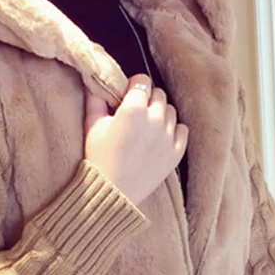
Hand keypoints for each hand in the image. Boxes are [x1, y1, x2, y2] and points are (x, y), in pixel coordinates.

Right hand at [84, 74, 188, 205]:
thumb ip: (95, 99)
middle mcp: (154, 119)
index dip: (133, 87)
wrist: (112, 193)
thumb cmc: (99, 159)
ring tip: (146, 128)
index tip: (127, 96)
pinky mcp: (175, 153)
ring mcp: (167, 137)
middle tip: (136, 114)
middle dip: (147, 100)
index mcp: (133, 109)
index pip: (142, 81)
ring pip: (171, 111)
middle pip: (159, 94)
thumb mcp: (92, 126)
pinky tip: (160, 137)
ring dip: (160, 114)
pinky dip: (173, 130)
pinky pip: (182, 130)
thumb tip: (96, 82)